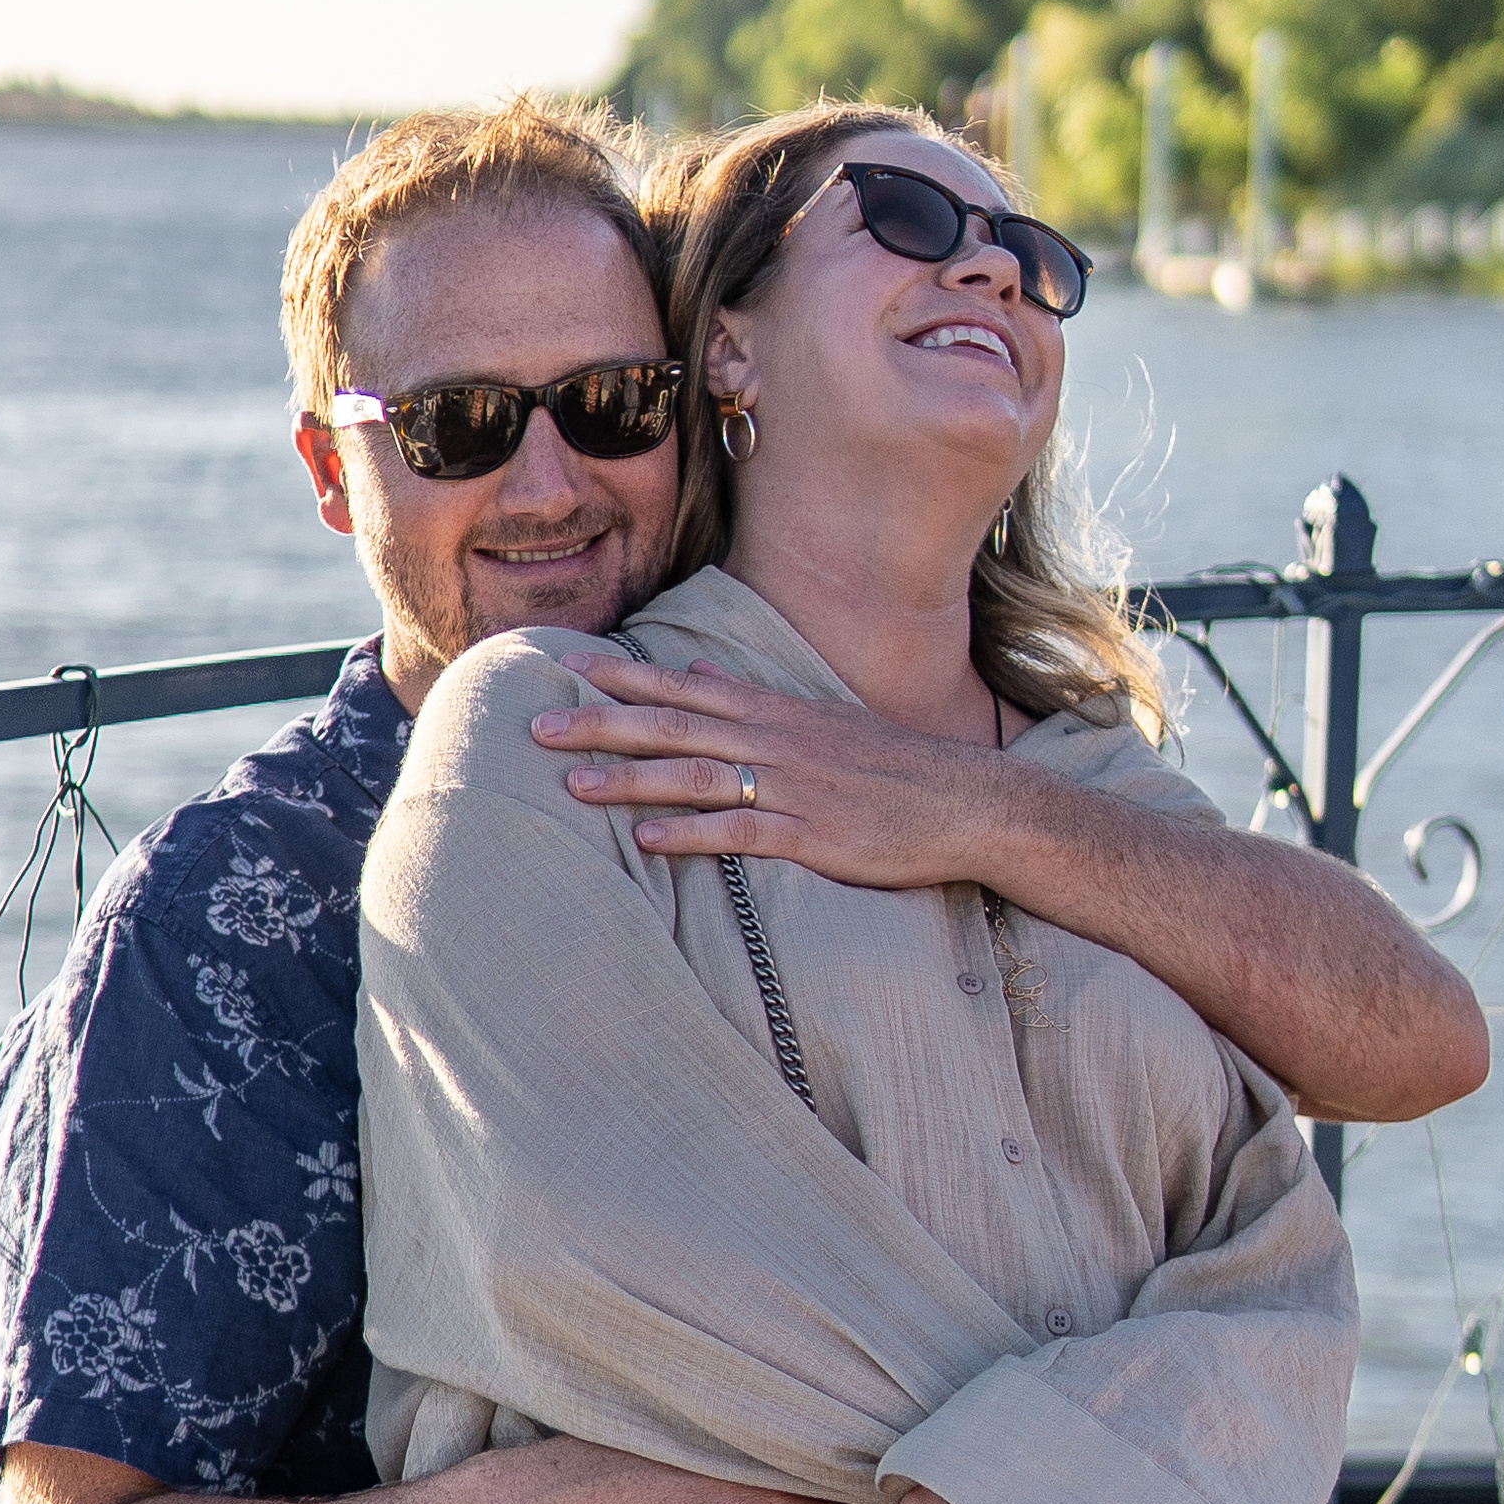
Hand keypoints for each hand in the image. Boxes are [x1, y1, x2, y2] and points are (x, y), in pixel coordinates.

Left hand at [532, 652, 1011, 886]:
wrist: (967, 803)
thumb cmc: (891, 767)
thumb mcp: (821, 718)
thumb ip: (753, 696)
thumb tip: (695, 665)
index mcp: (776, 711)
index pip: (686, 687)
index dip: (625, 677)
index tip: (566, 666)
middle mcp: (776, 741)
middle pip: (675, 727)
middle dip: (604, 723)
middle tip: (537, 723)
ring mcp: (793, 787)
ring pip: (697, 776)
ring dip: (631, 778)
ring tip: (572, 784)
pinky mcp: (812, 835)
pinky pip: (741, 832)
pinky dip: (690, 834)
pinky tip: (646, 838)